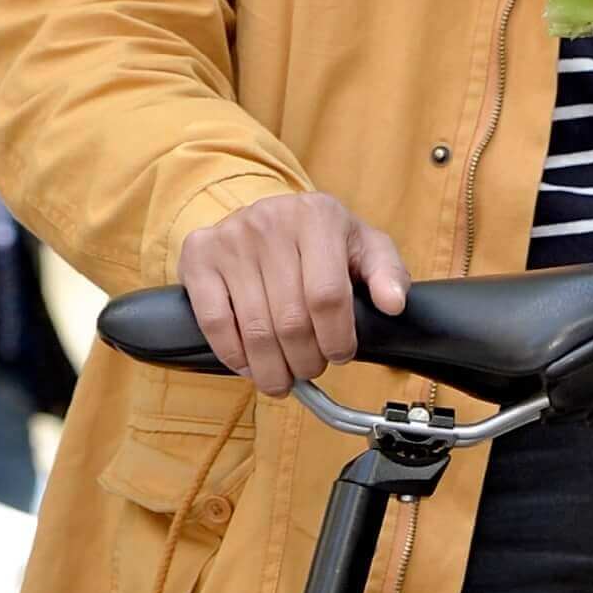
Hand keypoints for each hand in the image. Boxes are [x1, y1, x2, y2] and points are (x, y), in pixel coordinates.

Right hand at [177, 192, 410, 397]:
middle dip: (306, 359)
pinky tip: (250, 366)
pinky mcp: (198, 257)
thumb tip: (394, 304)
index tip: (341, 355)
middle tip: (311, 370)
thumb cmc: (321, 238)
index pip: (328, 296)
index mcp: (318, 216)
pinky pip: (215, 322)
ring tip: (283, 379)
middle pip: (291, 318)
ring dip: (272, 367)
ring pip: (254, 328)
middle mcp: (270, 222)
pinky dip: (234, 356)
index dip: (336, 338)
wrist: (267, 213)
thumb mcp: (362, 244)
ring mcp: (230, 239)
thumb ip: (387, 272)